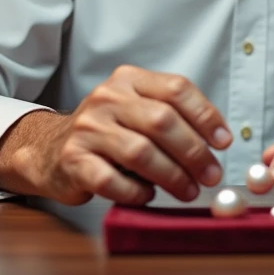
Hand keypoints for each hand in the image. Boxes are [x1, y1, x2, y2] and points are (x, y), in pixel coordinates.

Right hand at [0, 65, 232, 205]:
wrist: (49, 148)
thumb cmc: (107, 132)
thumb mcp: (136, 110)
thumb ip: (171, 116)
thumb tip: (216, 142)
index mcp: (128, 79)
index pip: (176, 89)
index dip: (205, 115)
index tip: (224, 141)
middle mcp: (107, 98)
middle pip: (162, 122)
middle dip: (194, 152)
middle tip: (211, 175)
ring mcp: (87, 128)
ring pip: (140, 152)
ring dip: (172, 176)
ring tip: (188, 190)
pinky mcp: (73, 160)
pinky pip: (112, 180)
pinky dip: (136, 192)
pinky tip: (147, 195)